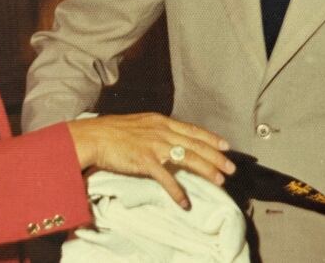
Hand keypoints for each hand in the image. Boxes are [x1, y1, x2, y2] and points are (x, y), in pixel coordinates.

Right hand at [67, 112, 235, 208]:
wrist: (93, 136)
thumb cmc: (113, 131)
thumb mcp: (140, 124)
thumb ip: (157, 130)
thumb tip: (171, 138)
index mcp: (161, 121)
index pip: (192, 130)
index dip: (211, 138)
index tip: (226, 145)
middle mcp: (161, 131)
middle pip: (196, 144)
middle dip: (216, 156)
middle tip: (231, 167)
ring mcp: (154, 145)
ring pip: (188, 158)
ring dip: (206, 170)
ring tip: (219, 181)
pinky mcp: (144, 161)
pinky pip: (166, 178)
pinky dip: (177, 191)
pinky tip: (185, 201)